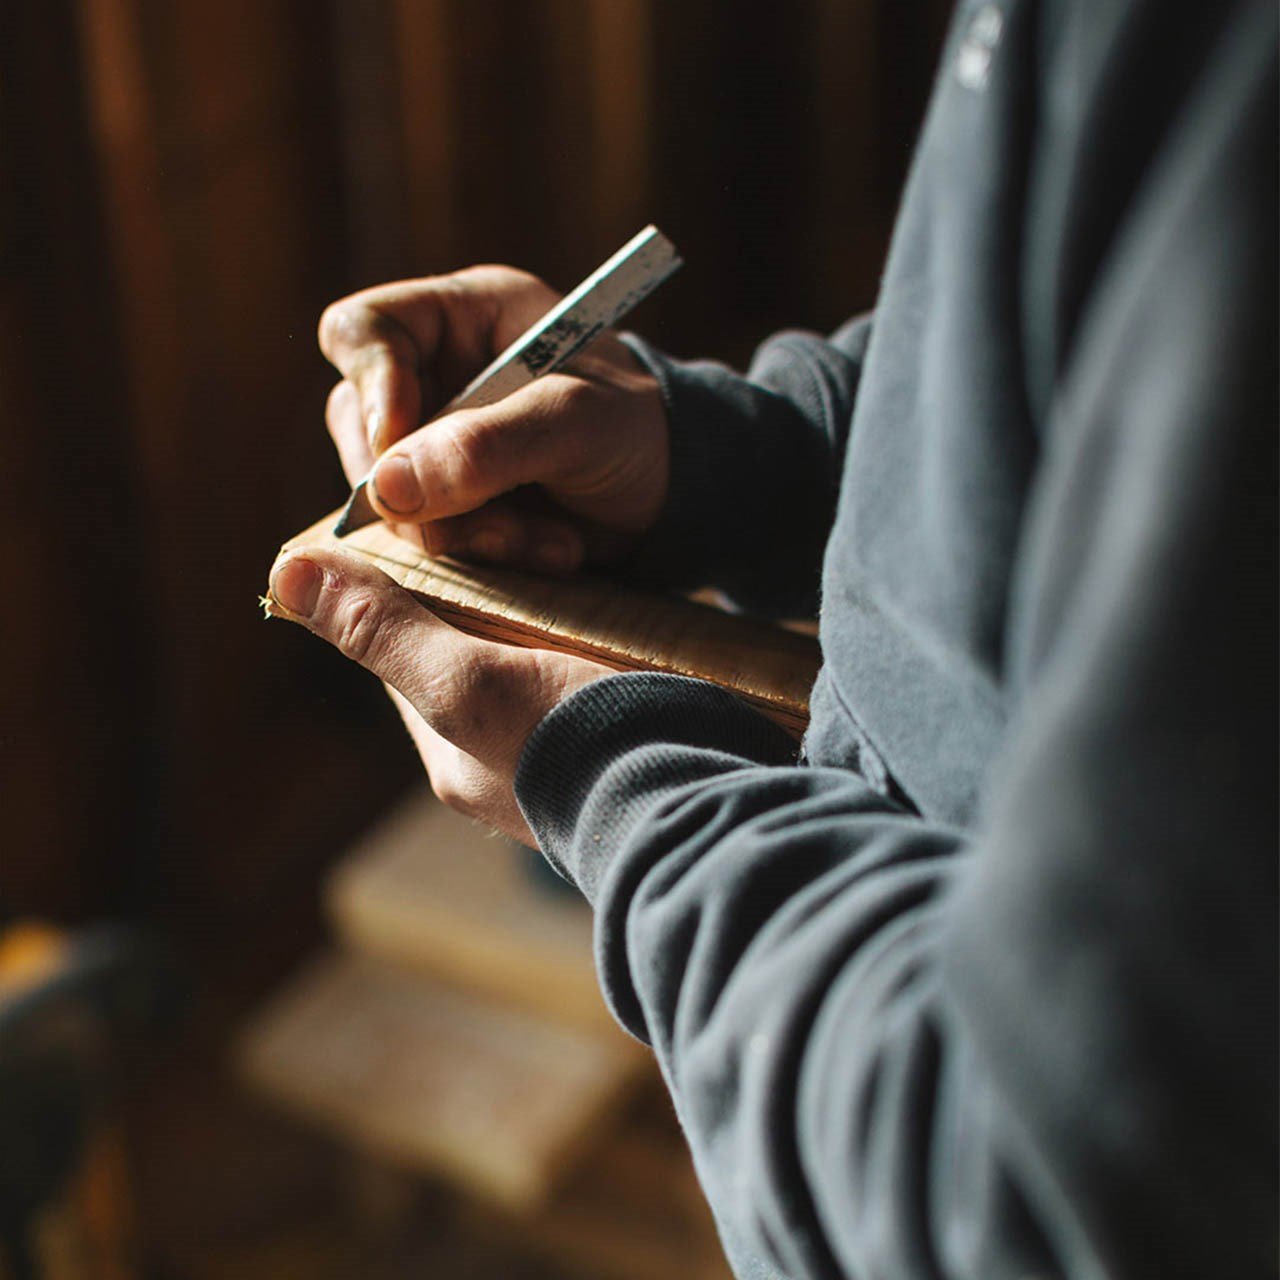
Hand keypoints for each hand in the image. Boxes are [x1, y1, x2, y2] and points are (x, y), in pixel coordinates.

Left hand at [268, 548, 612, 844]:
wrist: (704, 808)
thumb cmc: (578, 747)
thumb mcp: (467, 681)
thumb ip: (386, 631)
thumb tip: (288, 576)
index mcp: (456, 758)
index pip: (410, 655)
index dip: (414, 588)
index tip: (440, 532)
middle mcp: (505, 767)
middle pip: (475, 657)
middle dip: (492, 597)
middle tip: (528, 538)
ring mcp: (569, 758)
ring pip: (537, 665)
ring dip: (552, 615)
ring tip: (579, 564)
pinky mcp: (626, 744)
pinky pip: (593, 678)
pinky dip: (599, 641)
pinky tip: (627, 615)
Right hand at [319, 265, 669, 570]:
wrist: (679, 492)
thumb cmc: (639, 427)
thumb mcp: (578, 422)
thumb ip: (490, 445)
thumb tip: (388, 485)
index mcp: (463, 318)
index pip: (362, 331)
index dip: (370, 387)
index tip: (402, 447)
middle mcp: (436, 377)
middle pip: (361, 428)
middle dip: (422, 489)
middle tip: (491, 522)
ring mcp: (437, 446)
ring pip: (392, 498)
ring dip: (463, 534)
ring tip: (540, 541)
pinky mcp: (452, 505)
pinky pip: (429, 540)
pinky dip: (486, 557)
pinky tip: (549, 551)